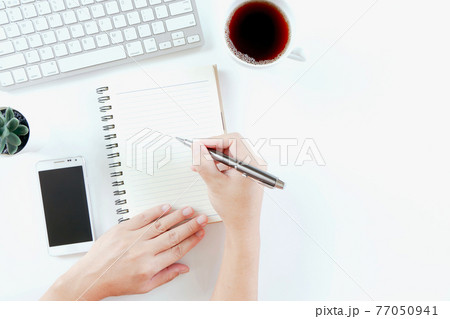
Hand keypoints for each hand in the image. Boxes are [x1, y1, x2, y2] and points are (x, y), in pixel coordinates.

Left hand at [41, 204, 207, 300]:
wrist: (92, 277)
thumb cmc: (116, 282)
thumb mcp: (145, 286)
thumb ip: (166, 275)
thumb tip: (183, 268)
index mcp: (150, 266)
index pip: (178, 250)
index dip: (192, 240)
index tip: (200, 233)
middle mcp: (143, 251)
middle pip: (173, 235)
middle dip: (190, 225)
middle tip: (201, 218)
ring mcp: (133, 239)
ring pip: (160, 224)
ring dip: (177, 216)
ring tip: (188, 210)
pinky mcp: (122, 229)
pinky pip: (142, 218)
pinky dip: (155, 211)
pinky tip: (165, 207)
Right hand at [191, 133, 264, 234]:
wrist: (243, 225)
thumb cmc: (235, 209)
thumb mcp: (214, 183)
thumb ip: (203, 163)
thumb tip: (197, 148)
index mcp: (251, 163)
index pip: (232, 139)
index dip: (212, 140)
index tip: (199, 145)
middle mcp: (256, 162)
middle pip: (232, 143)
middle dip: (212, 147)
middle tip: (199, 153)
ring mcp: (253, 167)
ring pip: (231, 151)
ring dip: (215, 155)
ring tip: (201, 164)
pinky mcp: (249, 172)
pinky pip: (233, 159)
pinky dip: (220, 162)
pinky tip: (209, 169)